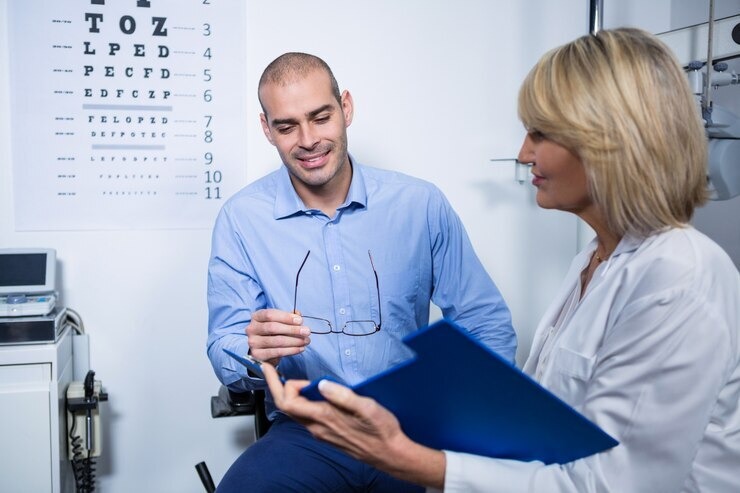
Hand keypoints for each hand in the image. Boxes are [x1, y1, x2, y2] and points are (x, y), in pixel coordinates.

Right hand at [246, 308, 309, 365]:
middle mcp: (251, 328)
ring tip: (306, 341)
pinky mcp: (257, 355)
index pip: (270, 314)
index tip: (300, 321)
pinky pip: (276, 352)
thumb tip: (298, 314)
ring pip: (276, 341)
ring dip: (294, 341)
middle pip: (273, 328)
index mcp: (256, 317)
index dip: (286, 317)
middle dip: (293, 330)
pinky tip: (300, 348)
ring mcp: (253, 342)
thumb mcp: (280, 322)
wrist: (265, 350)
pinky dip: (291, 350)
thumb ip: (289, 317)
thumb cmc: (274, 333)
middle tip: (307, 331)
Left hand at [262, 364, 445, 488]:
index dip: (279, 384)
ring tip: (291, 377)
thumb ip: (342, 396)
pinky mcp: (326, 434)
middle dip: (276, 386)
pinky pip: (305, 417)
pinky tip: (310, 392)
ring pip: (295, 412)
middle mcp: (317, 428)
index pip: (288, 402)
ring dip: (289, 394)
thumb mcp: (366, 407)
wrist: (389, 454)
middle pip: (286, 407)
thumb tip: (321, 383)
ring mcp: (320, 433)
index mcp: (324, 418)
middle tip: (273, 368)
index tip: (279, 368)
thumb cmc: (381, 430)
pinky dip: (300, 402)